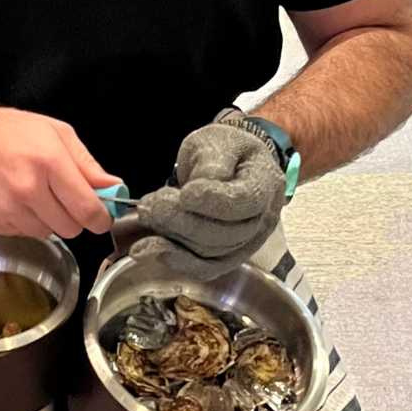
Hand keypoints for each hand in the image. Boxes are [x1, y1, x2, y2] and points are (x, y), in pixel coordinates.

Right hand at [0, 98, 116, 240]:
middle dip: (73, 217)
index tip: (102, 217)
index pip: (87, 209)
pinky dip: (22, 221)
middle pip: (70, 228)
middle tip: (63, 198)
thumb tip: (111, 187)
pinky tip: (12, 199)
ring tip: (31, 193)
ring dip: (46, 219)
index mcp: (48, 162)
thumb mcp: (54, 132)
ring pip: (45, 233)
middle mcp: (26, 189)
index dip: (101, 218)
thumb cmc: (3, 131)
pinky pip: (20, 233)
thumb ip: (86, 164)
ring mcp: (5, 209)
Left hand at [132, 119, 284, 263]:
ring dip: (172, 238)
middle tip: (150, 205)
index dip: (212, 201)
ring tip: (147, 216)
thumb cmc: (225, 150)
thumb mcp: (218, 141)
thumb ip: (211, 163)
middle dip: (180, 220)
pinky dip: (176, 260)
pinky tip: (151, 247)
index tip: (184, 193)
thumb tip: (193, 191)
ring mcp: (247, 243)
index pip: (243, 200)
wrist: (231, 165)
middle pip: (224, 233)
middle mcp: (262, 220)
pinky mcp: (229, 257)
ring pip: (210, 253)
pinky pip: (205, 269)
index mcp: (264, 184)